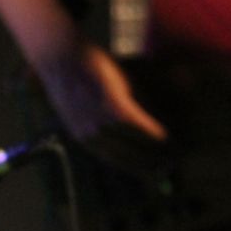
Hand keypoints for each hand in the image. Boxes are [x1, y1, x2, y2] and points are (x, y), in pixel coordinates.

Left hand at [31, 39, 170, 177]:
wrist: (60, 56)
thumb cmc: (75, 78)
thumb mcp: (87, 106)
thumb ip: (106, 119)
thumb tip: (131, 128)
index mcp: (83, 137)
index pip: (112, 159)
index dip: (133, 167)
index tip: (150, 173)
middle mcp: (90, 133)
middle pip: (124, 155)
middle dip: (147, 163)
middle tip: (167, 167)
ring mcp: (99, 118)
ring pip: (131, 141)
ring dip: (153, 149)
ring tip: (170, 152)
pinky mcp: (110, 101)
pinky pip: (133, 122)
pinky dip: (149, 130)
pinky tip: (163, 135)